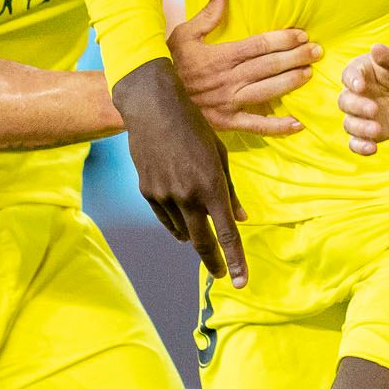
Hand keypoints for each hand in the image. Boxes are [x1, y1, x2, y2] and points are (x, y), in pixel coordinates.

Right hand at [112, 60, 248, 286]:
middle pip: (202, 243)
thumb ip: (230, 191)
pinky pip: (165, 219)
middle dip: (214, 262)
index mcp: (211, 186)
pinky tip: (182, 226)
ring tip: (200, 232)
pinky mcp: (147, 192)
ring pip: (182, 231)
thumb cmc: (193, 126)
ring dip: (194, 236)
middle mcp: (187, 196)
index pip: (226, 234)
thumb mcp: (219, 155)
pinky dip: (176, 225)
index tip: (240, 280)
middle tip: (222, 274)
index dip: (235, 260)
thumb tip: (241, 219)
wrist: (152, 109)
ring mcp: (164, 196)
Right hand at [168, 0, 316, 134]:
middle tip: (317, 51)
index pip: (259, 46)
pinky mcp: (227, 122)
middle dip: (296, 57)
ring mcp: (228, 103)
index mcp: (220, 57)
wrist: (152, 100)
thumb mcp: (183, 35)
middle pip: (269, 66)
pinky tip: (298, 123)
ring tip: (310, 73)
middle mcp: (228, 80)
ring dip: (291, 83)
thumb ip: (206, 15)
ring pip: (268, 91)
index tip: (301, 34)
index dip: (283, 39)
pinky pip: (256, 126)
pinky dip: (278, 127)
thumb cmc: (168, 64)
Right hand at [338, 44, 388, 155]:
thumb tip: (376, 48)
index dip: (352, 81)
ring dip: (359, 129)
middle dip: (357, 107)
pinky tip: (372, 148)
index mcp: (359, 72)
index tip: (361, 86)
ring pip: (350, 124)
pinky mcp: (370, 132)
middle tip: (374, 109)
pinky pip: (358, 142)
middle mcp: (356, 94)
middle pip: (345, 102)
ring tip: (376, 130)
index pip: (349, 75)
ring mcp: (362, 114)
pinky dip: (360, 147)